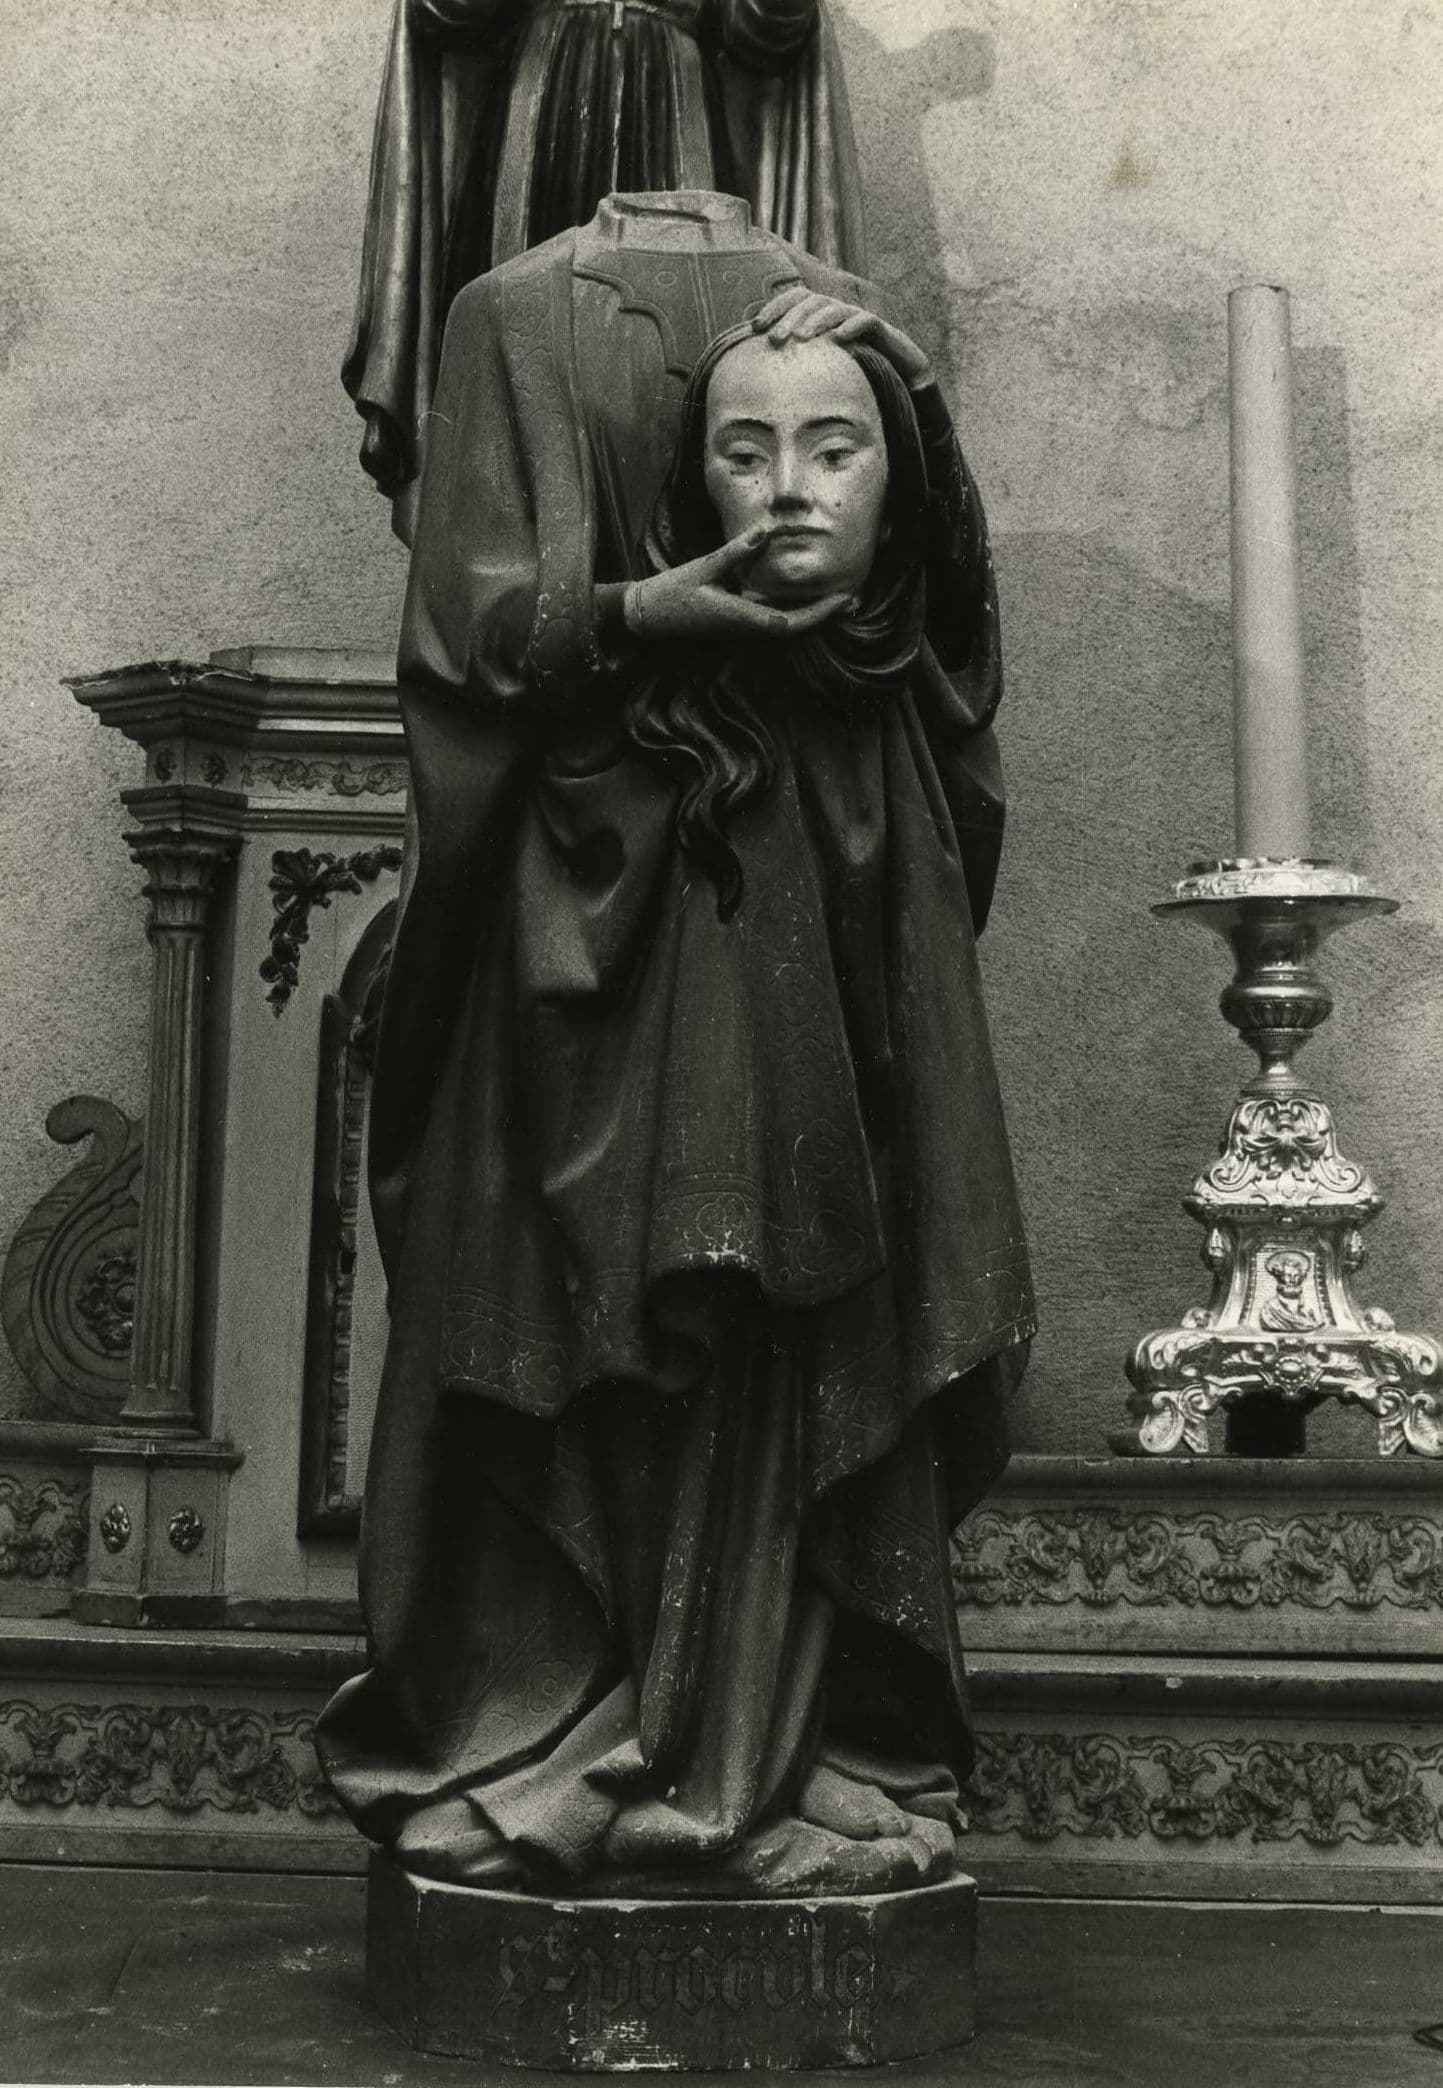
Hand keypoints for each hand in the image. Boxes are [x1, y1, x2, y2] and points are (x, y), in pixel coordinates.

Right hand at [624, 526, 849, 640]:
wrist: (650, 616)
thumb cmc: (674, 592)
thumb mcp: (705, 567)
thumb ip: (736, 551)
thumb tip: (765, 531)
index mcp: (740, 617)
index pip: (788, 623)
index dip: (818, 614)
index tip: (842, 599)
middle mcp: (745, 628)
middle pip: (795, 629)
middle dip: (825, 616)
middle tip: (854, 599)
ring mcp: (743, 628)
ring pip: (787, 627)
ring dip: (814, 615)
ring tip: (841, 599)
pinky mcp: (739, 622)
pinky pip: (774, 620)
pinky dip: (796, 611)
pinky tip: (809, 598)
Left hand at [751, 287, 933, 390]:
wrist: (896, 373)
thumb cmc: (851, 370)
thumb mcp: (819, 366)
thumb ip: (795, 361)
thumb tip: (759, 371)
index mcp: (819, 315)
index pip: (793, 299)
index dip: (774, 308)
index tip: (755, 327)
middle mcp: (836, 311)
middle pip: (810, 302)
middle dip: (790, 319)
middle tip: (775, 340)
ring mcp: (857, 317)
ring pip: (834, 309)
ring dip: (816, 322)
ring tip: (802, 339)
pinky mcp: (879, 328)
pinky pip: (865, 321)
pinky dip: (852, 327)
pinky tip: (839, 339)